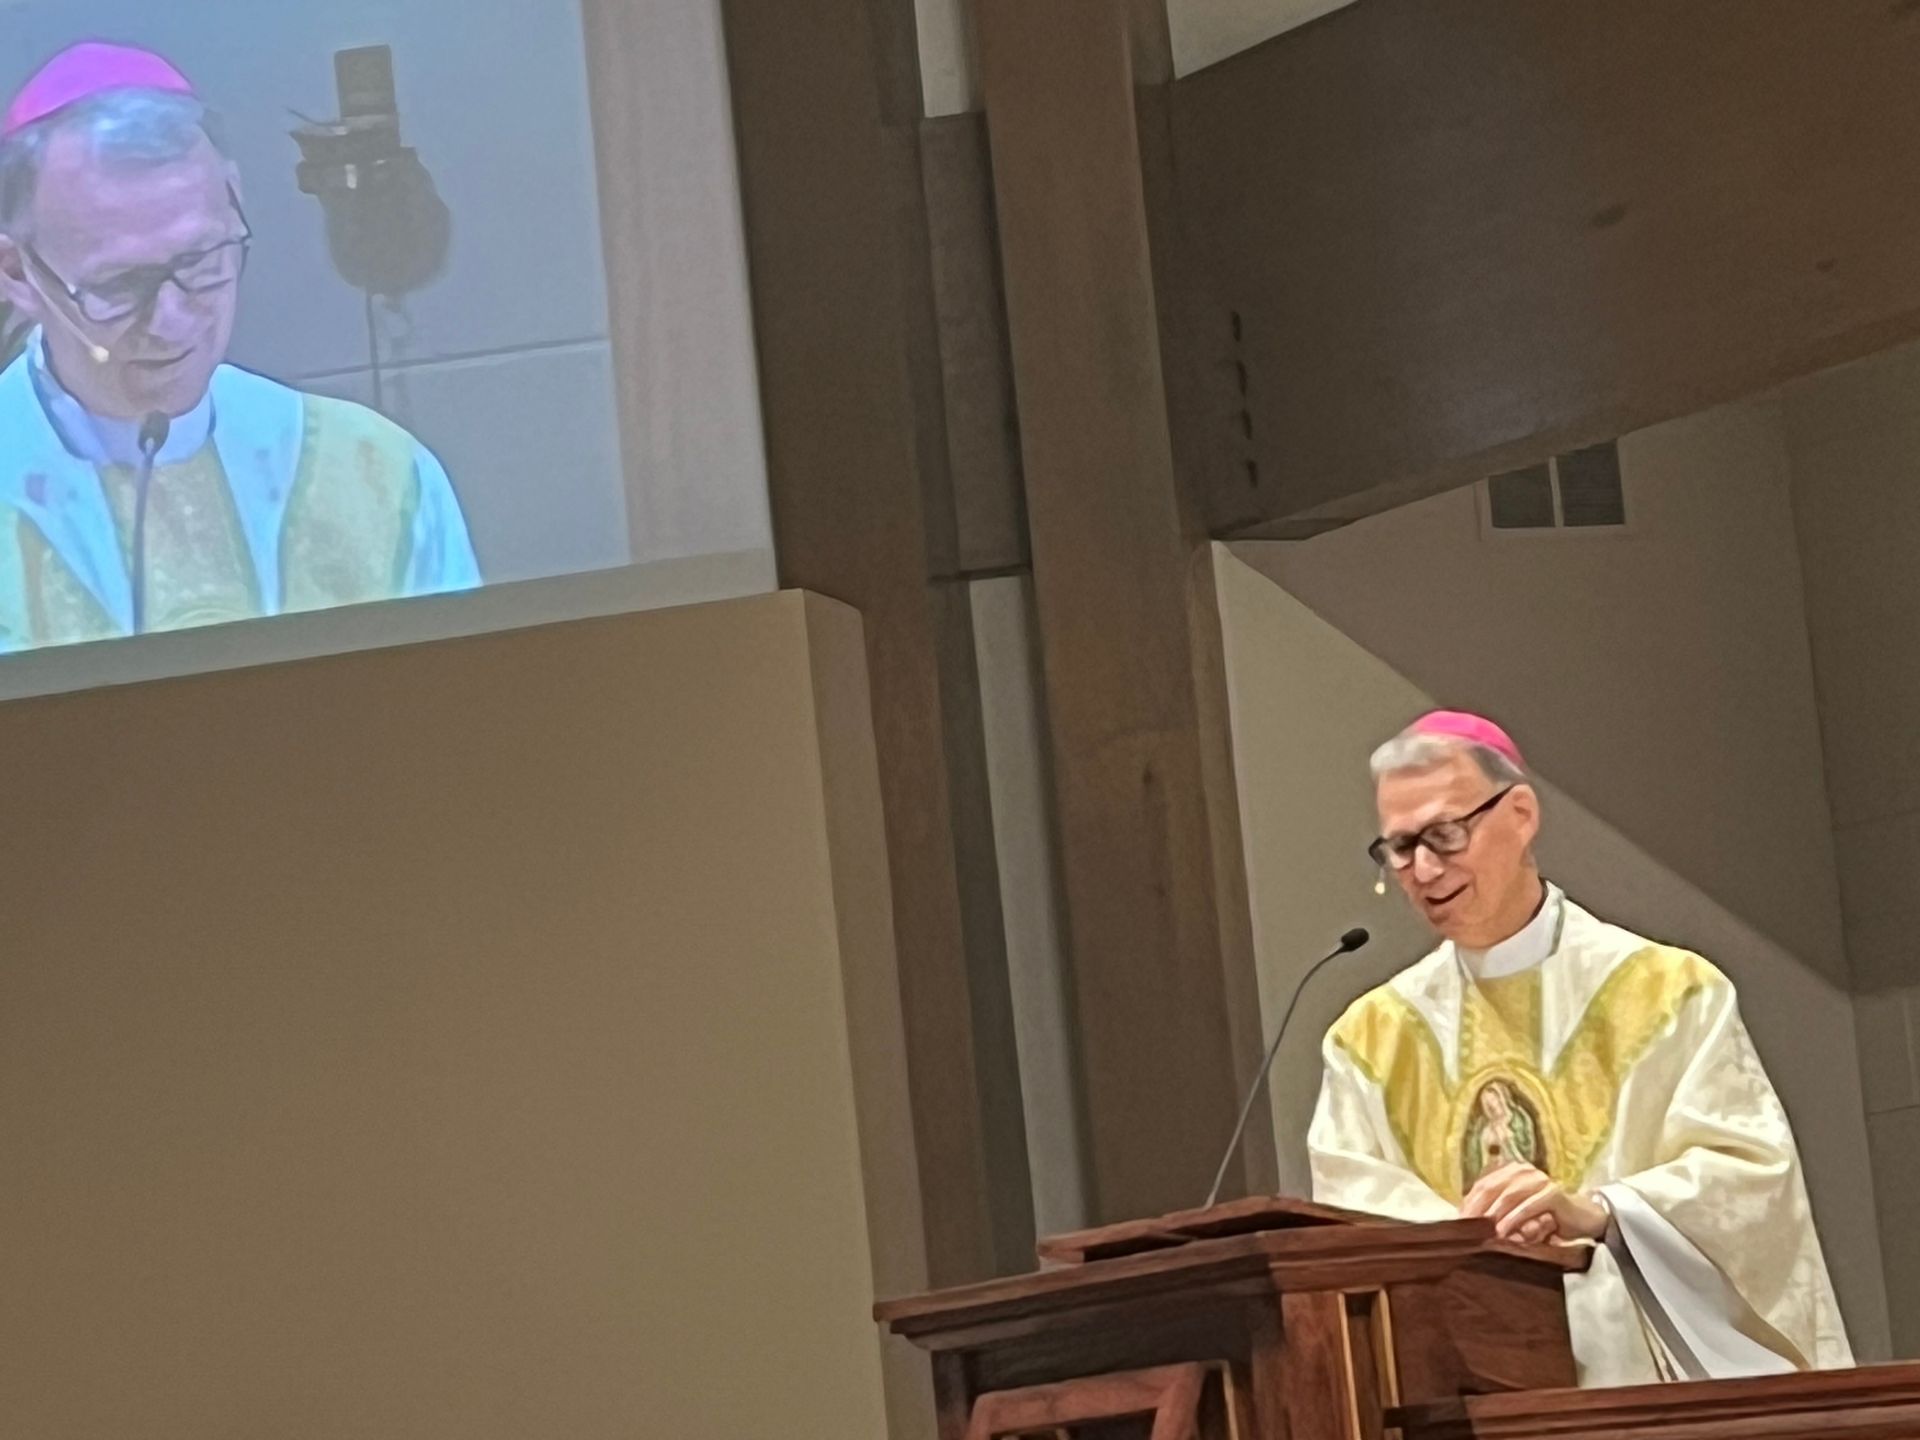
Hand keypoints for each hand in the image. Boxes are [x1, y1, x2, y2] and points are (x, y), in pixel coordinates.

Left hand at [1460, 1162, 1608, 1243]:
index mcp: (1510, 1170)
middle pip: (1492, 1187)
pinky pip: (1529, 1206)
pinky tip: (1504, 1232)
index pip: (1483, 1185)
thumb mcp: (1516, 1213)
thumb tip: (1466, 1222)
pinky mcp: (1553, 1193)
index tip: (1458, 1222)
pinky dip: (1514, 1219)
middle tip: (1467, 1229)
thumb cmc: (1544, 1217)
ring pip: (1509, 1196)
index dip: (1469, 1203)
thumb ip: (1496, 1211)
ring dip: (1495, 1215)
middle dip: (1477, 1209)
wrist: (1582, 1219)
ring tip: (1484, 1233)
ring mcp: (1539, 1179)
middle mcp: (1523, 1170)